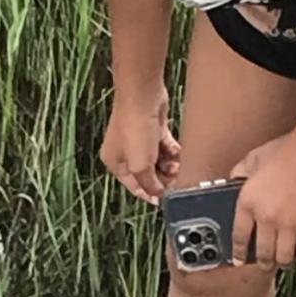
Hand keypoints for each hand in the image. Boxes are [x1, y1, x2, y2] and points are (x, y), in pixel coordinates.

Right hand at [99, 86, 180, 202]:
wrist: (142, 95)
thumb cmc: (135, 128)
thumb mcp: (140, 166)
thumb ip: (149, 185)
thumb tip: (159, 195)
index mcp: (116, 164)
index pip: (135, 187)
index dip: (151, 195)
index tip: (166, 201)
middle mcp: (126, 153)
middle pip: (149, 175)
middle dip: (164, 179)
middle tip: (178, 180)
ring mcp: (140, 141)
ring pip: (160, 161)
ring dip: (171, 166)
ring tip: (178, 165)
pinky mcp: (154, 130)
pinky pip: (166, 147)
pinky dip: (173, 152)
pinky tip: (179, 153)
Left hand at [229, 131, 295, 269]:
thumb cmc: (285, 149)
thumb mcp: (254, 158)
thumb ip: (240, 171)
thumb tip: (233, 181)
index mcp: (248, 202)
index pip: (239, 236)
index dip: (238, 252)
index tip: (239, 260)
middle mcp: (265, 218)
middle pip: (262, 252)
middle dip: (263, 262)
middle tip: (265, 264)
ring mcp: (289, 225)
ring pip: (283, 257)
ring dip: (283, 263)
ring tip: (285, 263)